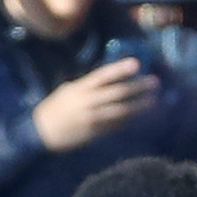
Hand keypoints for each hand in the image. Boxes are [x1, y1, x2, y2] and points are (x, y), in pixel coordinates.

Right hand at [28, 57, 163, 150]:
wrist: (42, 132)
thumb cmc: (55, 107)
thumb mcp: (68, 90)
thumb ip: (87, 85)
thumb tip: (108, 79)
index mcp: (81, 89)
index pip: (104, 76)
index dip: (120, 69)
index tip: (136, 63)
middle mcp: (89, 102)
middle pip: (118, 93)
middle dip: (138, 87)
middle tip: (154, 82)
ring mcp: (93, 119)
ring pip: (121, 110)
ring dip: (139, 105)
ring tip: (152, 99)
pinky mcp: (96, 133)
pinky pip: (116, 125)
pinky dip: (128, 119)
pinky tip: (138, 115)